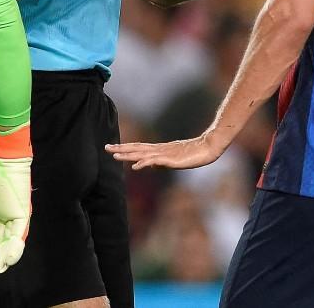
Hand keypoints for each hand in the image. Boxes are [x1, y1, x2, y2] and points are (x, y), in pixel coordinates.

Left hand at [105, 133, 225, 170]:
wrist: (207, 148)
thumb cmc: (193, 154)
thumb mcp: (173, 160)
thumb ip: (160, 162)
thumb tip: (149, 166)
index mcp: (158, 150)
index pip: (138, 147)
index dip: (125, 147)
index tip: (112, 148)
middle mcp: (158, 150)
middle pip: (136, 148)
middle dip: (121, 149)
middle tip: (106, 147)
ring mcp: (164, 154)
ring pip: (142, 154)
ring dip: (128, 155)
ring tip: (115, 156)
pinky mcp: (170, 159)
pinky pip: (154, 161)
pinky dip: (143, 163)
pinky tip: (135, 166)